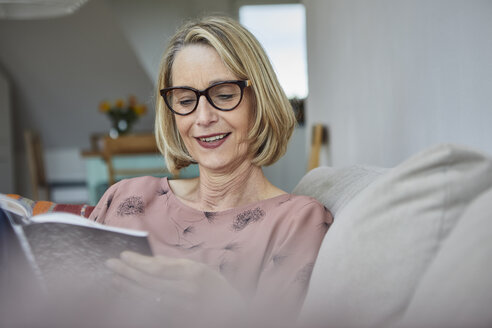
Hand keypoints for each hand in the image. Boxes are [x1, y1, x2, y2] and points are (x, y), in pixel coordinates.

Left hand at [106, 251, 243, 323]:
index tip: (123, 255)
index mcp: (193, 274)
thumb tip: (147, 260)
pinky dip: (136, 299)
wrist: (229, 310)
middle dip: (127, 272)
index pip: (158, 268)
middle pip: (148, 282)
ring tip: (114, 277)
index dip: (138, 262)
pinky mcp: (176, 318)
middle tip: (111, 263)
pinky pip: (151, 308)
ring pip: (146, 297)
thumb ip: (173, 264)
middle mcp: (186, 291)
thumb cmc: (213, 285)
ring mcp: (181, 307)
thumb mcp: (197, 267)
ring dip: (127, 286)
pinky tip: (126, 292)